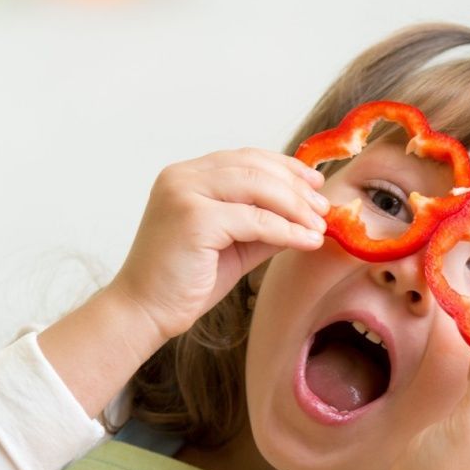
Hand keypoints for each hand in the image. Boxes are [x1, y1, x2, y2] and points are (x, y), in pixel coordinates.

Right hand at [107, 148, 328, 341]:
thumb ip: (264, 225)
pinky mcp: (193, 219)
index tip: (315, 182)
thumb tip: (307, 215)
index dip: (285, 167)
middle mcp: (183, 176)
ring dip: (296, 206)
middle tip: (324, 208)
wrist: (145, 311)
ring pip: (257, 187)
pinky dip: (286, 230)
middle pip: (255, 167)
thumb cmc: (185, 282)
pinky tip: (307, 241)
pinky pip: (254, 219)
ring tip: (320, 226)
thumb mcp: (234, 245)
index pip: (245, 158)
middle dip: (296, 187)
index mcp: (187, 176)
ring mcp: (185, 194)